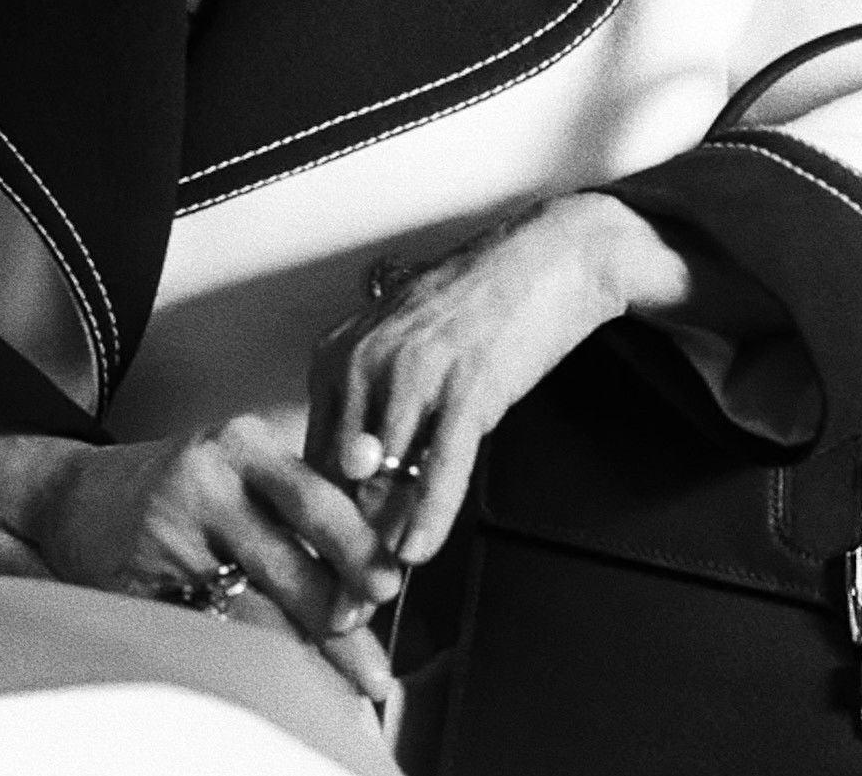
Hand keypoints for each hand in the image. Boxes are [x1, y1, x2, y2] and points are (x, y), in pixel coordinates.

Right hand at [0, 421, 404, 701]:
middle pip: (295, 545)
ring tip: (352, 678)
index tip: (391, 585)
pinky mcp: (145, 569)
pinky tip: (279, 675)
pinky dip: (251, 650)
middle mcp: (212, 472)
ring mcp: (175, 522)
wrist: (72, 496)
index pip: (320, 497)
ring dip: (309, 643)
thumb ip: (295, 508)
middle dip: (342, 603)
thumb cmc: (178, 492)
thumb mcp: (238, 475)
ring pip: (257, 594)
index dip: (361, 545)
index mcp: (248, 443)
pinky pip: (211, 619)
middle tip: (375, 645)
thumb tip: (375, 572)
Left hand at [306, 193, 690, 566]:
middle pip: (336, 478)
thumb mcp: (405, 351)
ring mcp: (415, 375)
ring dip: (379, 545)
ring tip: (375, 593)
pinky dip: (428, 514)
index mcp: (340, 356)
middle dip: (337, 547)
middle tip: (339, 603)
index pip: (311, 456)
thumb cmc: (478, 305)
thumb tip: (360, 481)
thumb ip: (375, 408)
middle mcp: (365, 363)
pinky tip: (418, 550)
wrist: (550, 257)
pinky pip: (440, 466)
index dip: (314, 522)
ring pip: (382, 479)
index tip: (315, 568)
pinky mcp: (468, 387)